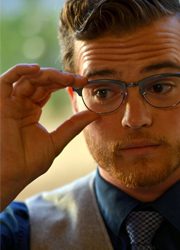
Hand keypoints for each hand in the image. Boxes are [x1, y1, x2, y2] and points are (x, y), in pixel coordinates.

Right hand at [0, 64, 98, 210]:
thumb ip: (74, 125)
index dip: (66, 83)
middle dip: (61, 78)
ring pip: (28, 78)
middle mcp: (21, 104)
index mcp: (32, 111)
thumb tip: (96, 114)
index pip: (50, 89)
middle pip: (41, 81)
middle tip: (80, 80)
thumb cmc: (31, 162)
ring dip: (48, 74)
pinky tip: (37, 69)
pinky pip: (5, 81)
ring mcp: (11, 103)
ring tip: (67, 78)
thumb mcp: (58, 140)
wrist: (13, 176)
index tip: (85, 82)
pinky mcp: (0, 104)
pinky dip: (19, 71)